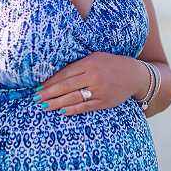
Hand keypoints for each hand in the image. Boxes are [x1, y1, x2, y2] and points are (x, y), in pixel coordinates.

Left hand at [32, 52, 149, 115]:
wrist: (135, 75)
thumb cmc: (111, 64)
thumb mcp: (95, 58)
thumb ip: (78, 65)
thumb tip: (56, 75)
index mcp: (89, 63)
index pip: (64, 74)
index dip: (49, 82)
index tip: (37, 87)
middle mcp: (93, 76)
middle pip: (65, 86)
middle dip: (48, 93)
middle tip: (35, 98)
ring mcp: (99, 90)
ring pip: (73, 98)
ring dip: (56, 103)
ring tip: (44, 106)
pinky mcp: (104, 102)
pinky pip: (85, 107)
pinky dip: (72, 110)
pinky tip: (61, 112)